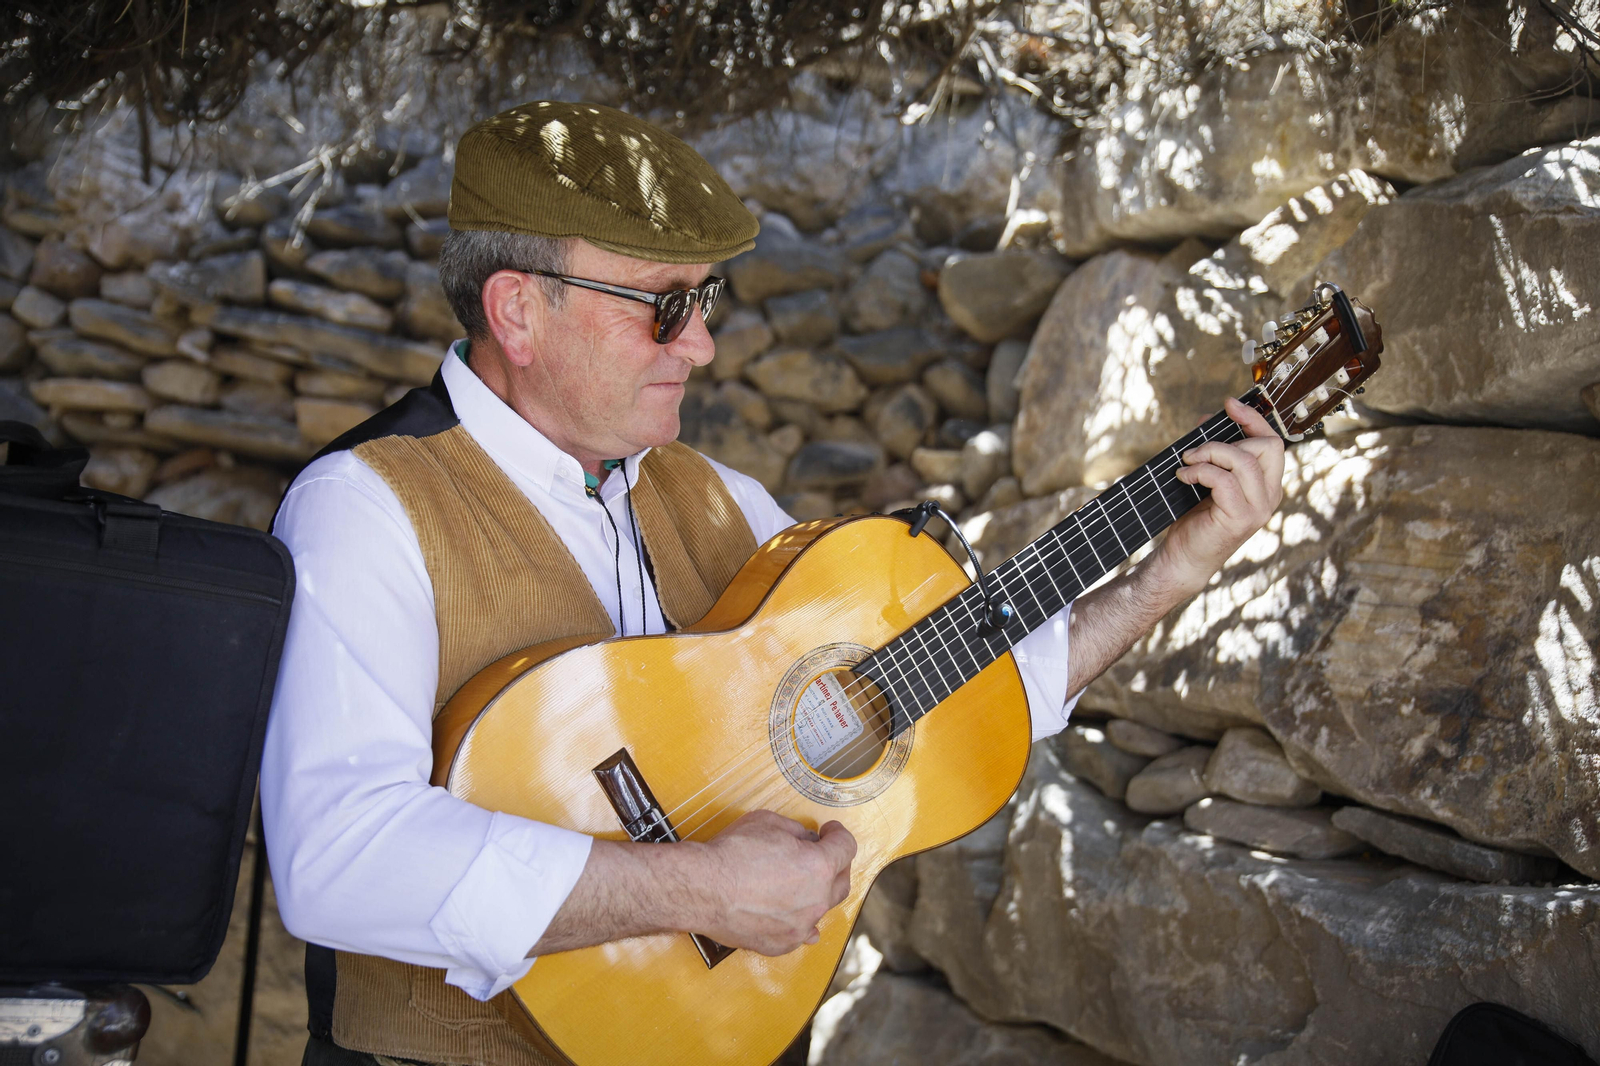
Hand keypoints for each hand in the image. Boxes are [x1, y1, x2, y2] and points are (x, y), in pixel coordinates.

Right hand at [695, 811, 855, 955]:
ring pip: (822, 909)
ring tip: (804, 883)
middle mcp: (817, 900)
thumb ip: (796, 832)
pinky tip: (795, 914)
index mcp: (819, 866)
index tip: (830, 831)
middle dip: (835, 865)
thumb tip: (806, 841)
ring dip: (818, 893)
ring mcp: (800, 926)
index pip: (846, 847)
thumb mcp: (768, 822)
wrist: (702, 889)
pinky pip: (802, 933)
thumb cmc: (731, 854)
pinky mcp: (781, 944)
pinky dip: (801, 921)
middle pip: (841, 882)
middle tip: (822, 855)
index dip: (838, 834)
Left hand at [1154, 396, 1284, 594]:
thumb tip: (1208, 419)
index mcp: (1266, 483)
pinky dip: (1201, 472)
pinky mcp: (1241, 518)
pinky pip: (1225, 480)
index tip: (1229, 404)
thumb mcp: (1206, 476)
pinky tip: (1183, 477)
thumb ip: (1214, 450)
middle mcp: (1270, 495)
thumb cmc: (1194, 517)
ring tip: (1187, 462)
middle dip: (1227, 439)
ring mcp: (1259, 508)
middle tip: (1195, 451)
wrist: (1183, 556)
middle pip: (1266, 446)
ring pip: (1245, 461)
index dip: (1253, 418)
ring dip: (1211, 453)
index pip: (1273, 441)